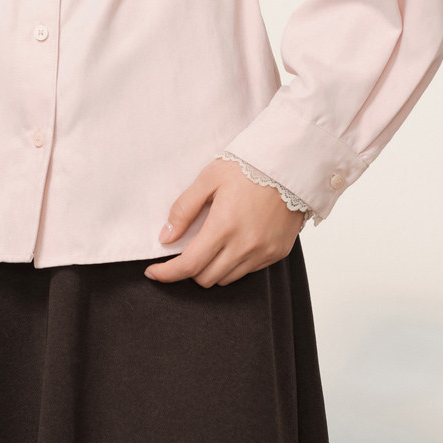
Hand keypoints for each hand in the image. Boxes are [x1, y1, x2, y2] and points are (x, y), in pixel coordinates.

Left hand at [144, 156, 305, 287]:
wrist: (289, 163)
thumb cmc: (248, 166)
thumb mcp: (208, 179)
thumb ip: (184, 209)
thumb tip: (166, 237)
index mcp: (224, 226)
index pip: (189, 265)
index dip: (167, 273)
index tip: (153, 272)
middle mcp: (244, 246)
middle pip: (206, 278)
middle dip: (189, 269)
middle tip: (186, 250)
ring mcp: (263, 252)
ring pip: (227, 278)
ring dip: (212, 268)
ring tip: (211, 244)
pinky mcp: (277, 253)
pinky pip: (248, 271)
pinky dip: (234, 264)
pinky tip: (233, 243)